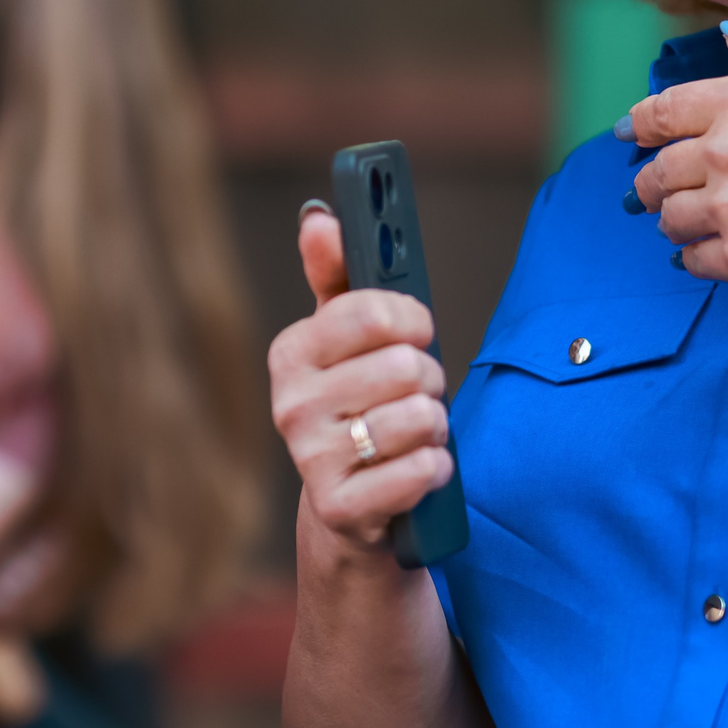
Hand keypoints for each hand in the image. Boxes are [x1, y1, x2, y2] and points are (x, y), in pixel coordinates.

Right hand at [268, 206, 452, 557]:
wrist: (353, 511)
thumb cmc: (360, 408)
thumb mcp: (346, 343)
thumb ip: (337, 277)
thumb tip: (318, 216)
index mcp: (291, 353)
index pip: (371, 312)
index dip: (412, 319)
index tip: (418, 330)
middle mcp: (290, 404)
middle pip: (405, 366)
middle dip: (430, 380)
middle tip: (416, 394)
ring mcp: (311, 459)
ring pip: (419, 417)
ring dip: (435, 427)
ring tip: (416, 434)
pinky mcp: (341, 509)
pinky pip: (419, 471)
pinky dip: (436, 470)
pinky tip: (421, 471)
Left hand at [627, 30, 727, 294]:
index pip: (665, 110)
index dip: (641, 123)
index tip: (632, 133)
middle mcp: (725, 154)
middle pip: (658, 169)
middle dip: (651, 178)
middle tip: (652, 188)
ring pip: (670, 217)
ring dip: (673, 217)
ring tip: (685, 220)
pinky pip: (695, 260)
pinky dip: (695, 256)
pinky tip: (707, 252)